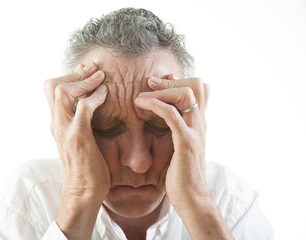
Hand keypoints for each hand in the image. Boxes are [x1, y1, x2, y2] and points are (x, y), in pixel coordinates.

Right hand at [44, 62, 109, 238]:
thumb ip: (79, 123)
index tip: (86, 70)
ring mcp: (65, 130)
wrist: (81, 194)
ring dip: (83, 81)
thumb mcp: (77, 141)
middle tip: (92, 69)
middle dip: (74, 73)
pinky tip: (105, 95)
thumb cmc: (85, 168)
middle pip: (52, 85)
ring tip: (100, 77)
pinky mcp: (77, 138)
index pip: (52, 89)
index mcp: (56, 123)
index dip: (69, 75)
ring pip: (62, 92)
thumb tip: (89, 107)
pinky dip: (94, 97)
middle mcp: (56, 124)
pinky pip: (83, 108)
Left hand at [135, 75, 209, 208]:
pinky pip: (171, 114)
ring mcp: (195, 132)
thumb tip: (164, 122)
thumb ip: (177, 132)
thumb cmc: (182, 176)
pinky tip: (141, 105)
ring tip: (140, 95)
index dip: (181, 80)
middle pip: (196, 84)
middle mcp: (200, 123)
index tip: (160, 83)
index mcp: (199, 124)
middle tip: (149, 82)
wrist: (193, 200)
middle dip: (170, 80)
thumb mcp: (181, 149)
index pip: (200, 89)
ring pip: (185, 94)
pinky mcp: (185, 142)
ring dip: (161, 90)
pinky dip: (155, 104)